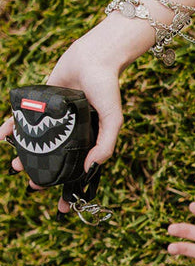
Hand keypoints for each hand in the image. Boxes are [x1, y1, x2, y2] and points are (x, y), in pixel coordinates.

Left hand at [1, 15, 150, 208]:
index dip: (71, 188)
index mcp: (89, 137)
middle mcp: (70, 130)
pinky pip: (22, 118)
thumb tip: (88, 170)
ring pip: (36, 141)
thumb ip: (105, 145)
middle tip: (32, 185)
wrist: (94, 58)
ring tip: (16, 167)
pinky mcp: (40, 102)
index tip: (63, 207)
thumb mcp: (113, 120)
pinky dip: (10, 128)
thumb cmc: (108, 89)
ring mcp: (53, 117)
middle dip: (43, 174)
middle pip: (54, 158)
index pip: (78, 168)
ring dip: (24, 155)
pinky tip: (0, 137)